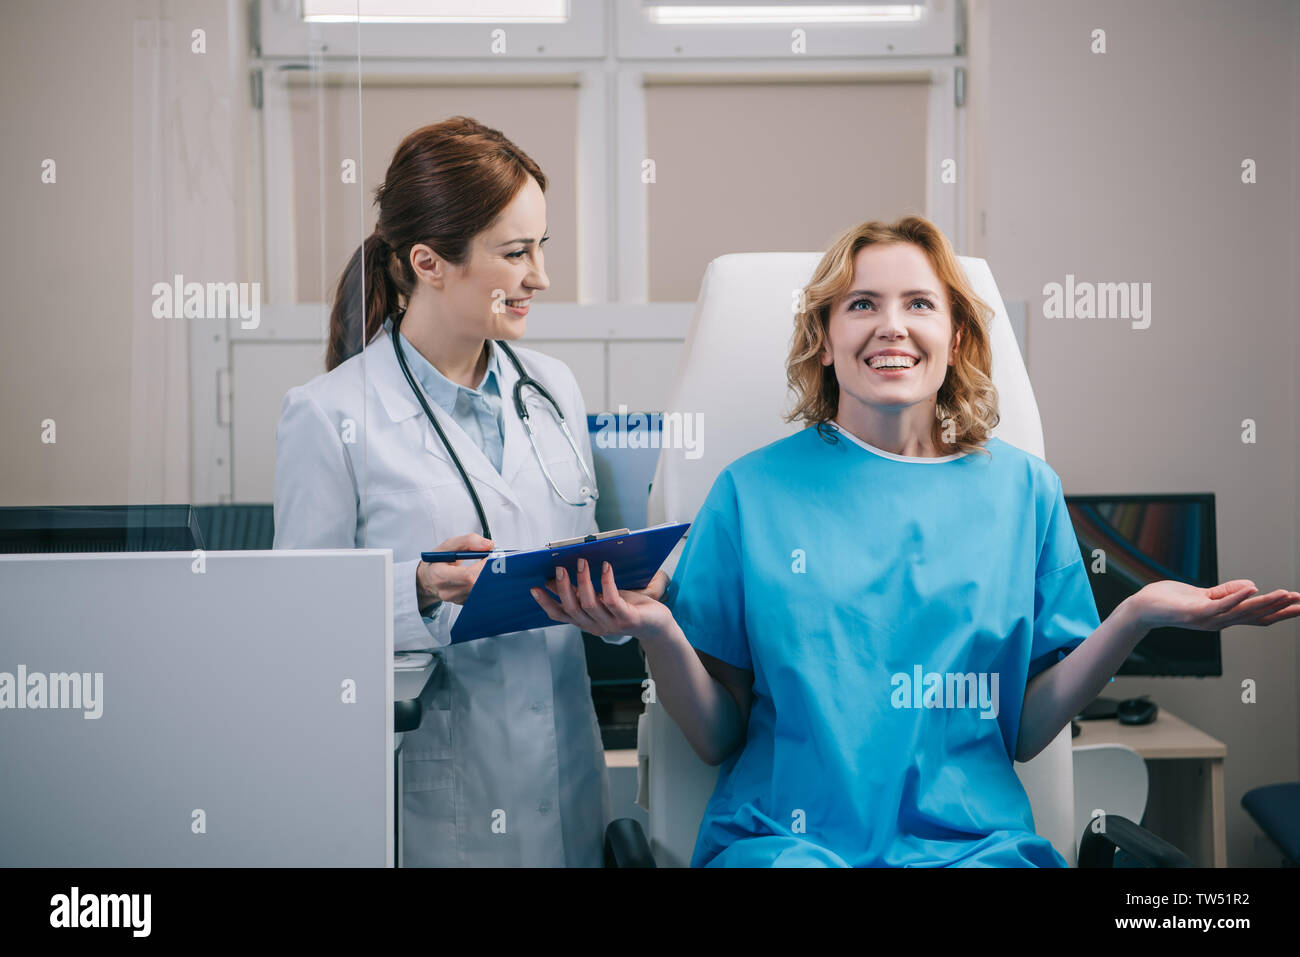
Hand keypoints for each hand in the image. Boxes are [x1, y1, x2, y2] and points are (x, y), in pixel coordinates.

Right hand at [416, 533, 495, 607]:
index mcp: (440, 576)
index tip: (493, 555)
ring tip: (492, 566)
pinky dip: (487, 584)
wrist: (430, 577)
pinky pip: (480, 595)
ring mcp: (456, 600)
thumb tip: (489, 545)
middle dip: (490, 572)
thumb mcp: (448, 546)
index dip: (483, 566)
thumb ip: (468, 541)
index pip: (467, 575)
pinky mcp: (464, 603)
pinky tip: (487, 575)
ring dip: (490, 578)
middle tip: (497, 560)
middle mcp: (447, 592)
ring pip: (481, 592)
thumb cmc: (439, 560)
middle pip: (476, 585)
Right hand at [531, 558, 674, 642]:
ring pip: (590, 604)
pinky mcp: (628, 618)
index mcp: (585, 622)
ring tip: (582, 562)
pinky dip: (606, 582)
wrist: (656, 624)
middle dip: (563, 588)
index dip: (546, 603)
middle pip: (573, 608)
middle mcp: (595, 626)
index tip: (534, 588)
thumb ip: (578, 593)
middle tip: (559, 568)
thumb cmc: (627, 608)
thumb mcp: (599, 600)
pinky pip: (612, 600)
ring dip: (584, 581)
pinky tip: (606, 567)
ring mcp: (611, 624)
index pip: (560, 615)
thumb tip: (553, 580)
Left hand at [1129, 579, 1299, 630]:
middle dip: (1281, 610)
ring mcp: (1207, 619)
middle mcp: (1219, 622)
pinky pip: (1219, 605)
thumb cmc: (1170, 601)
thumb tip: (1252, 586)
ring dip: (1265, 602)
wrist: (1142, 608)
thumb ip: (1226, 592)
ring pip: (1242, 612)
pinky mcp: (1194, 612)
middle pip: (1256, 617)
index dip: (1279, 611)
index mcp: (1223, 617)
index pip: (1257, 616)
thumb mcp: (1202, 594)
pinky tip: (1252, 588)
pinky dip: (1236, 597)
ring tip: (1285, 593)